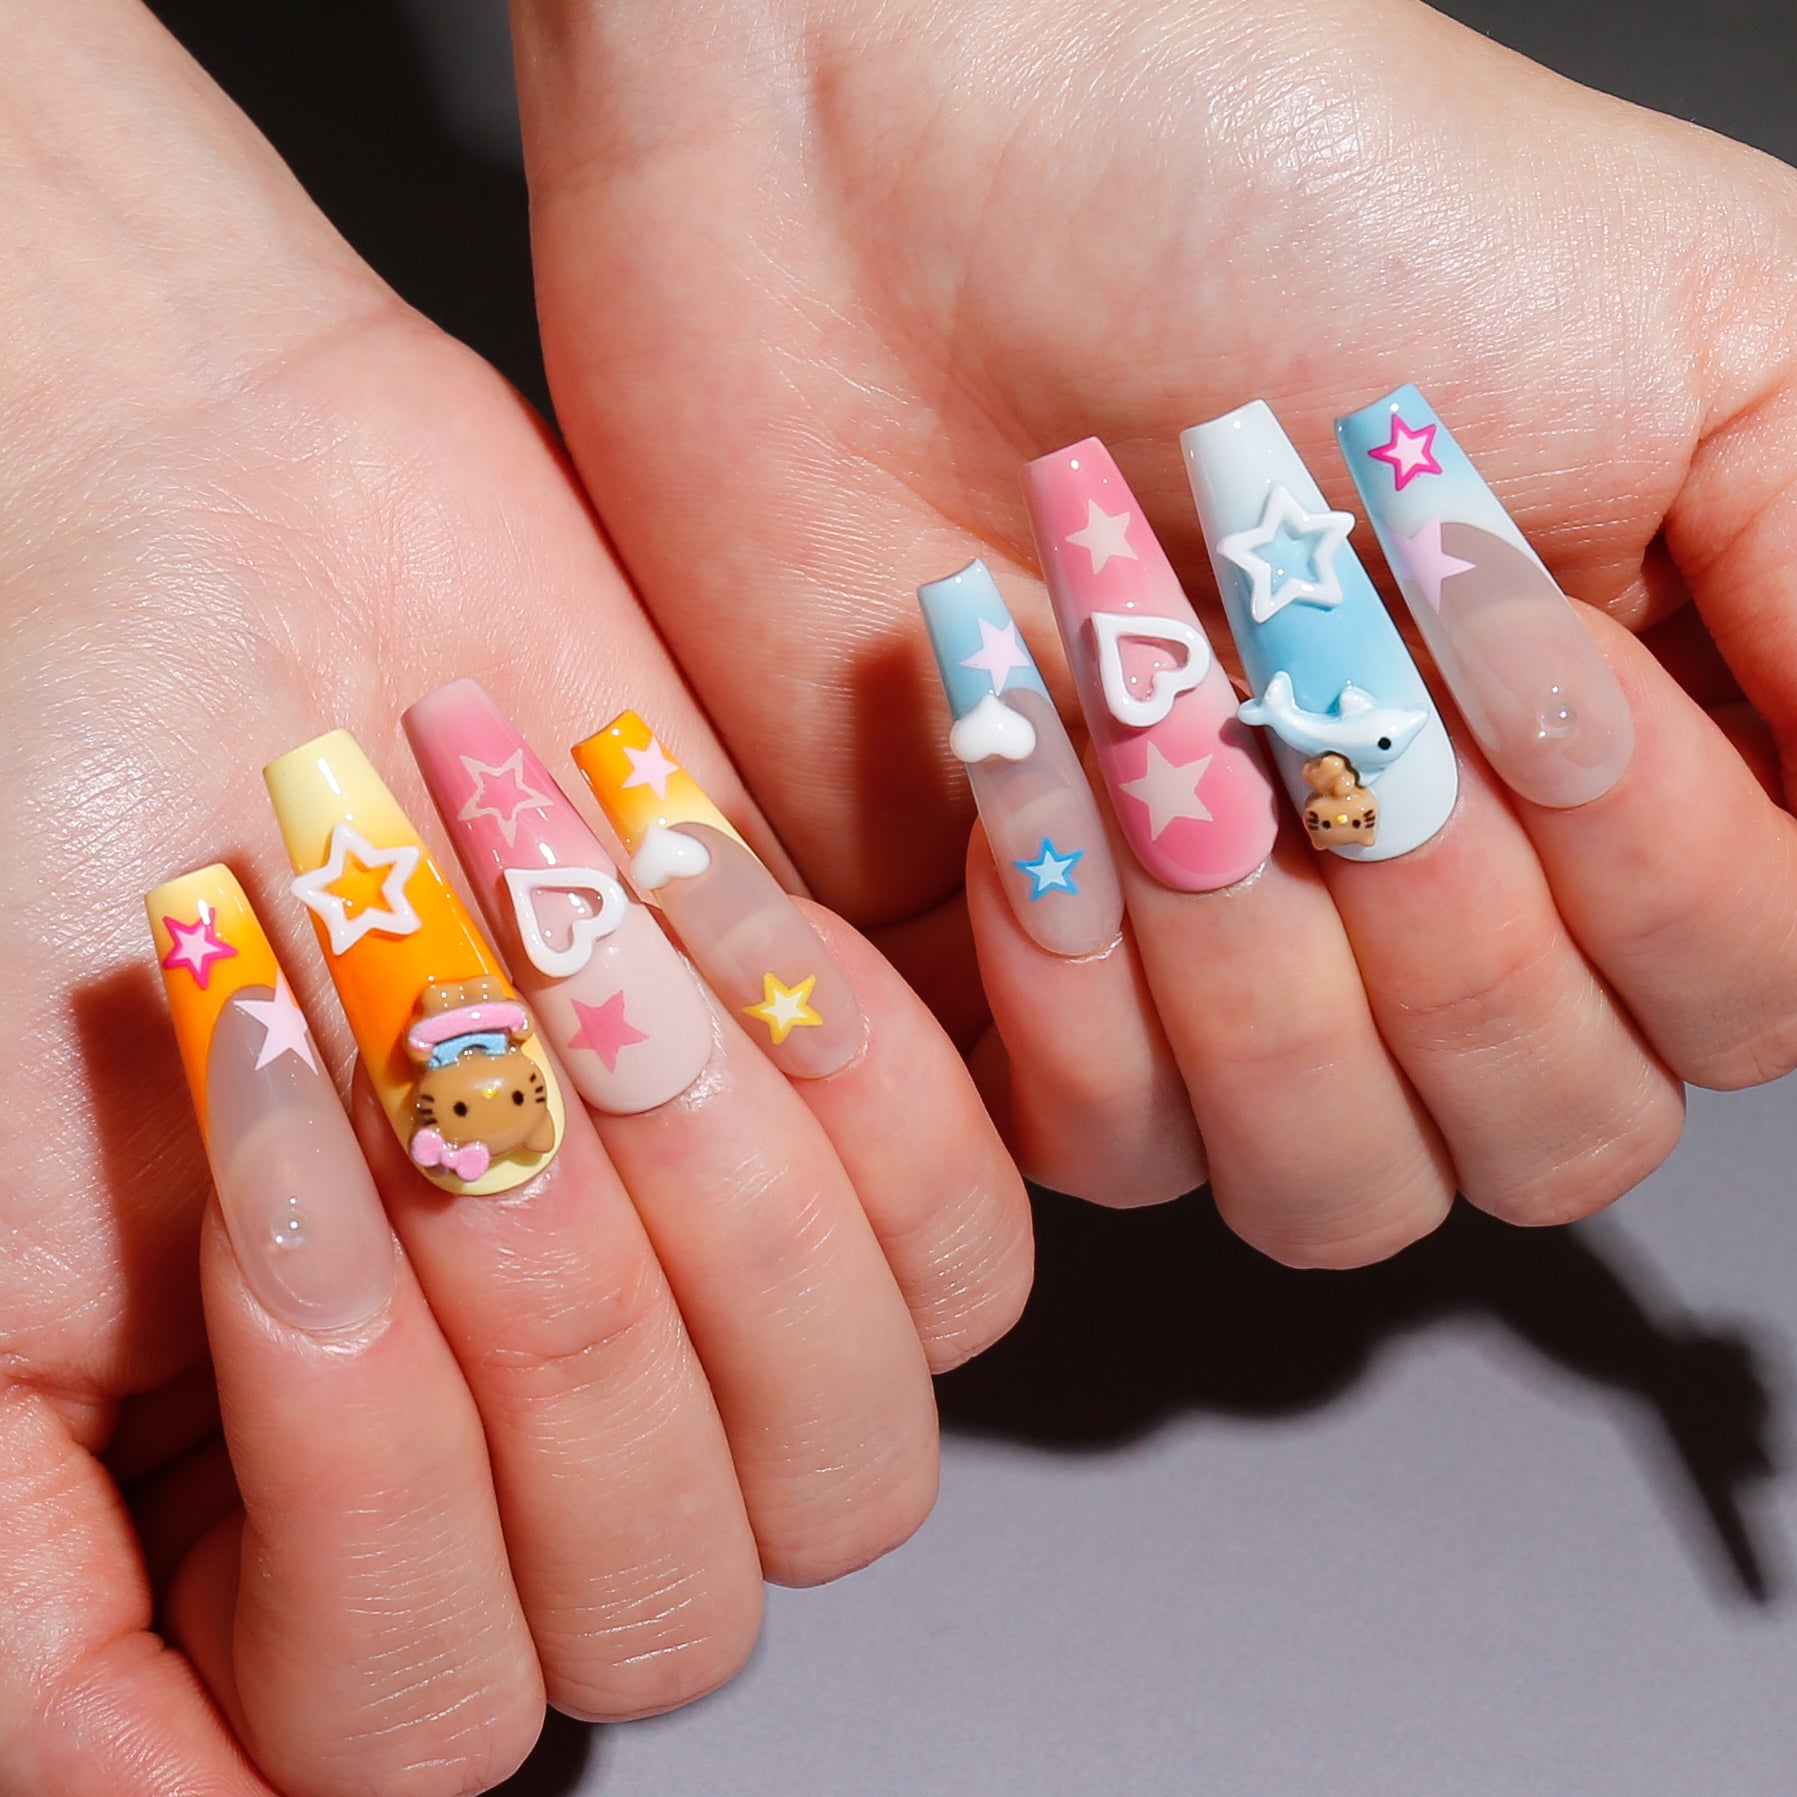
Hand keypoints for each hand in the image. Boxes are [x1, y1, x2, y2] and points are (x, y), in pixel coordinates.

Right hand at [0, 3, 1027, 1788]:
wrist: (194, 541)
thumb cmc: (45, 846)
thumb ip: (39, 1585)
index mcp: (316, 1519)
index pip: (418, 1716)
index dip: (367, 1462)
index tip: (272, 1126)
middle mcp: (538, 1445)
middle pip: (670, 1588)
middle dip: (546, 1289)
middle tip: (416, 1002)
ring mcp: (720, 1299)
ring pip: (851, 1444)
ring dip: (704, 1177)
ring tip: (544, 917)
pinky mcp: (853, 1132)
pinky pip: (969, 1239)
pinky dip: (843, 1065)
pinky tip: (678, 875)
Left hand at [511, 0, 1796, 1257]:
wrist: (915, 162)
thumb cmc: (1295, 194)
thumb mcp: (1702, 324)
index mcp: (1618, 772)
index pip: (1733, 1010)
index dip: (1648, 862)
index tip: (1490, 608)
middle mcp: (1433, 905)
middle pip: (1540, 1136)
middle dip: (1439, 906)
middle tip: (1311, 642)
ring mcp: (1226, 966)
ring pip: (1329, 1187)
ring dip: (1254, 961)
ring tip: (1152, 703)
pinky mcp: (1027, 986)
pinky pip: (1106, 1150)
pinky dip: (1073, 985)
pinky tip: (1022, 763)